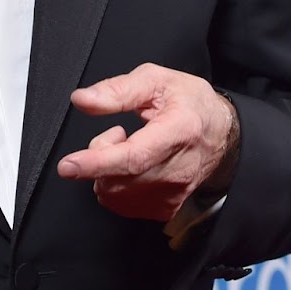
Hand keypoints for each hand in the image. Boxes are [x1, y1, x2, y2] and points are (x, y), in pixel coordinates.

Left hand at [55, 63, 237, 222]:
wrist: (222, 135)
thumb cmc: (190, 104)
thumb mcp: (156, 81)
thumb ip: (117, 90)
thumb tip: (82, 100)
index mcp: (178, 130)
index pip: (134, 156)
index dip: (97, 162)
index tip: (69, 165)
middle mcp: (178, 169)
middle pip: (119, 177)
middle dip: (100, 154)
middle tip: (116, 132)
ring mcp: (173, 194)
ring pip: (115, 194)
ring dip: (106, 171)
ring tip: (127, 147)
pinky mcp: (166, 208)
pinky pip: (122, 204)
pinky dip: (114, 186)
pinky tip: (131, 168)